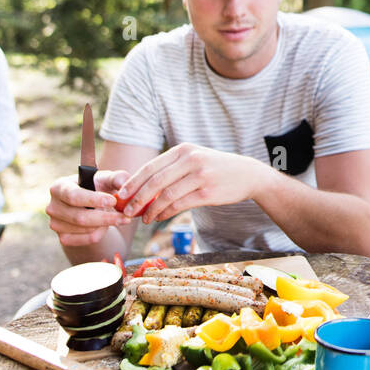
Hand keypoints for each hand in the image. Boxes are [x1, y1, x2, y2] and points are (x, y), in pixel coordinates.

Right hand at [47, 171, 130, 247]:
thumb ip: (117, 178)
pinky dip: (101, 233)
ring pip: (86, 229)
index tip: (113, 201)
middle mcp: (52, 206)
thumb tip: (124, 182)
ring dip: (105, 224)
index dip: (94, 200)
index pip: (74, 196)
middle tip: (126, 217)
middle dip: (106, 218)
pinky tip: (105, 224)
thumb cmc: (99, 188)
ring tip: (114, 215)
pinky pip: (87, 239)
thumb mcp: (107, 179)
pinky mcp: (63, 238)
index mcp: (59, 187)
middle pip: (80, 217)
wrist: (92, 205)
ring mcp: (55, 224)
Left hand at [117, 143, 263, 224]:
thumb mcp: (195, 159)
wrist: (248, 174)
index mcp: (183, 150)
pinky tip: (159, 218)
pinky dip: (165, 213)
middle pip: (155, 182)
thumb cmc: (216, 168)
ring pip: (166, 196)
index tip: (121, 195)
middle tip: (127, 211)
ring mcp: (200, 176)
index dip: (133, 182)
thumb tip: (142, 187)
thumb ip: (172, 169)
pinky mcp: (208, 192)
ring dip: (151, 210)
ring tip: (143, 219)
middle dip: (137, 198)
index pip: (151, 167)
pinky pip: (179, 205)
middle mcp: (191, 160)